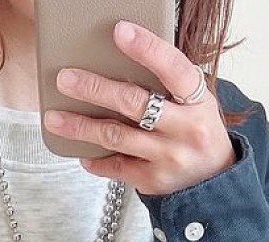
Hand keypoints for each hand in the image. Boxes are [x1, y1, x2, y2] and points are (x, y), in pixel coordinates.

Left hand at [42, 20, 236, 196]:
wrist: (214, 182)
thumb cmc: (196, 132)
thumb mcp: (195, 103)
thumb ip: (167, 85)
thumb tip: (122, 60)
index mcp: (198, 102)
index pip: (173, 69)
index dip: (147, 49)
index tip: (119, 31)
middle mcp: (184, 129)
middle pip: (133, 104)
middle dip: (95, 89)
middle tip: (65, 79)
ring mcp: (167, 157)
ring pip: (116, 137)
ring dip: (81, 126)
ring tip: (54, 117)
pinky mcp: (152, 181)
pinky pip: (116, 167)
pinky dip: (96, 160)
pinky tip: (80, 153)